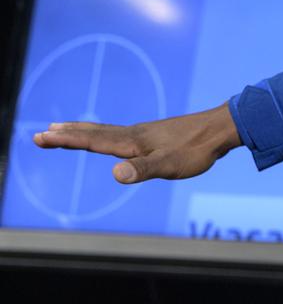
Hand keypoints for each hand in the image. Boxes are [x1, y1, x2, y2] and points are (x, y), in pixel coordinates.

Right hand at [32, 102, 242, 183]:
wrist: (220, 129)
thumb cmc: (196, 150)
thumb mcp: (170, 165)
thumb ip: (143, 170)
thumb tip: (116, 174)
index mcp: (133, 142)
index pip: (92, 141)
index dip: (66, 140)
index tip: (41, 136)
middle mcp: (134, 134)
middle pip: (94, 133)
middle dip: (67, 134)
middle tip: (42, 133)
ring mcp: (144, 133)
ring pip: (106, 131)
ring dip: (82, 131)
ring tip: (65, 130)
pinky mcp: (154, 136)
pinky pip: (119, 134)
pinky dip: (103, 134)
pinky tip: (109, 138)